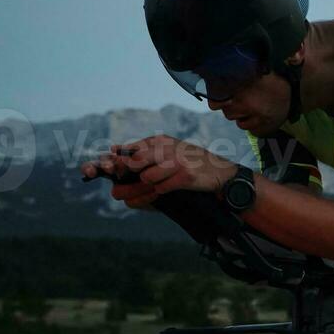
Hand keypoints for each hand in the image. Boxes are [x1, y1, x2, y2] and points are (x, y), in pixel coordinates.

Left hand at [82, 135, 238, 209]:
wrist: (220, 172)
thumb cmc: (191, 162)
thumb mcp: (168, 149)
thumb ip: (143, 149)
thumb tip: (113, 149)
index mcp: (160, 141)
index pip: (132, 150)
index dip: (120, 162)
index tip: (115, 172)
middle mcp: (167, 148)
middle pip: (135, 162)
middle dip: (129, 176)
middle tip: (126, 187)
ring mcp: (177, 162)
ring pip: (147, 178)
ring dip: (146, 187)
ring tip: (147, 191)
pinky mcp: (185, 176)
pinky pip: (162, 188)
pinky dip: (159, 193)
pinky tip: (162, 192)